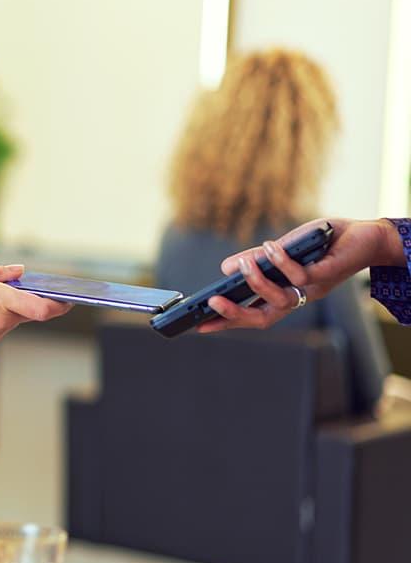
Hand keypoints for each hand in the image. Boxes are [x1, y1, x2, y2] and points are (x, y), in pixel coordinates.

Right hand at [199, 218, 402, 333]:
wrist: (363, 235)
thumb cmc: (321, 245)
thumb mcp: (281, 251)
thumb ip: (256, 259)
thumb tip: (226, 268)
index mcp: (283, 295)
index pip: (251, 314)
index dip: (227, 322)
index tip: (200, 326)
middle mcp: (297, 298)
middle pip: (263, 319)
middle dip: (235, 315)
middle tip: (212, 304)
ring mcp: (312, 289)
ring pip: (280, 299)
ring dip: (258, 280)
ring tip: (244, 262)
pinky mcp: (326, 275)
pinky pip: (300, 275)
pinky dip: (282, 260)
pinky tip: (271, 245)